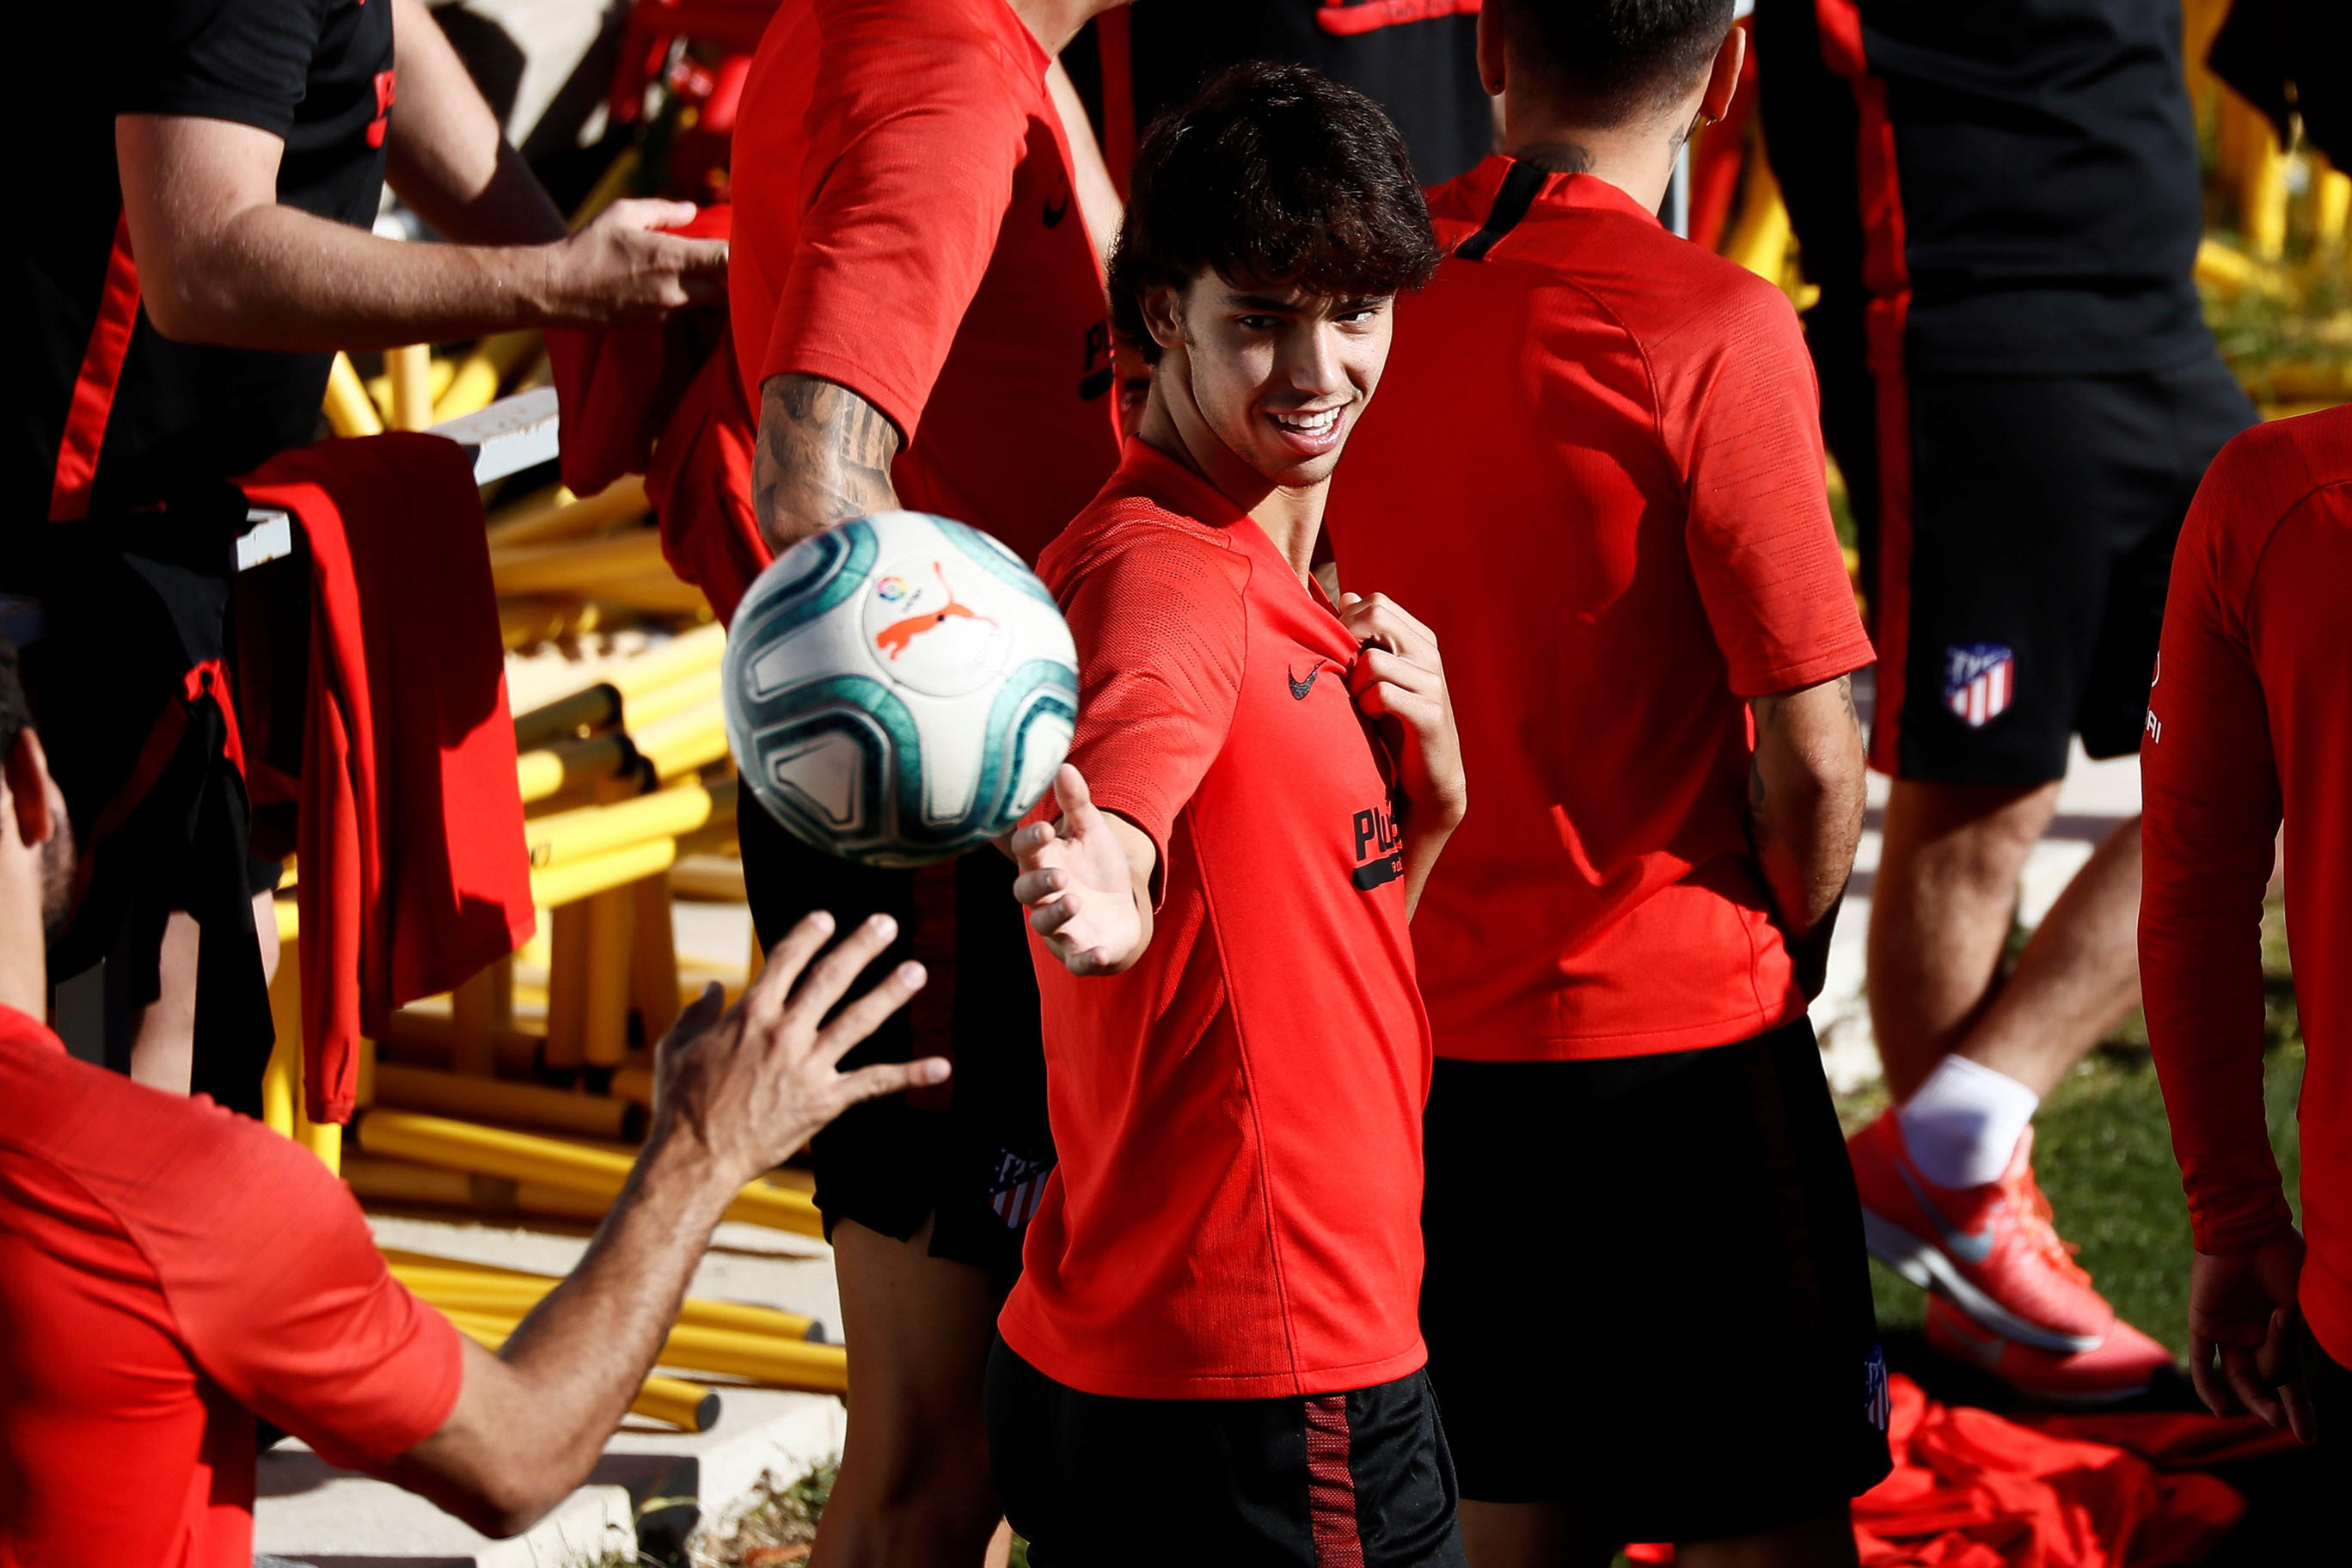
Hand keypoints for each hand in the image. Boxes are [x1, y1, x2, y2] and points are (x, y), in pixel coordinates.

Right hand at [542, 199, 728, 326]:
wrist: (558, 290)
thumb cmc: (589, 246)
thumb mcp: (622, 214)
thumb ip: (662, 210)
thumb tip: (692, 210)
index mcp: (671, 257)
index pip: (726, 260)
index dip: (740, 254)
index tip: (741, 245)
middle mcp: (675, 288)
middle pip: (729, 290)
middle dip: (733, 278)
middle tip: (730, 264)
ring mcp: (668, 310)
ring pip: (710, 305)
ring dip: (713, 291)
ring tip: (707, 275)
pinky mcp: (657, 323)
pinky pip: (687, 313)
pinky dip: (691, 302)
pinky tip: (680, 288)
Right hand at [647, 912, 939, 1186]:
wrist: (695, 1157)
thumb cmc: (681, 1103)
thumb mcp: (677, 1048)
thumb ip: (696, 1013)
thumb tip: (711, 988)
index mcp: (749, 1015)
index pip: (785, 961)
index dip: (807, 936)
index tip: (826, 918)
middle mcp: (783, 1032)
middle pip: (830, 979)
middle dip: (860, 947)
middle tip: (886, 924)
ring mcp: (807, 1066)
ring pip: (858, 1020)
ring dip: (890, 993)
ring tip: (916, 971)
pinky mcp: (824, 1101)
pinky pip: (874, 1083)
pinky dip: (910, 1074)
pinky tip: (941, 1066)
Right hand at [1011, 764, 1147, 975]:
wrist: (1119, 909)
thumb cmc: (1097, 866)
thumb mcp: (1091, 832)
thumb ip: (1077, 804)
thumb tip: (1064, 765)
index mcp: (1043, 862)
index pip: (1026, 852)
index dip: (1031, 842)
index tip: (1046, 830)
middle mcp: (1043, 896)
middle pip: (1027, 892)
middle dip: (1040, 884)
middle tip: (1060, 875)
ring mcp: (1060, 926)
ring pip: (1045, 924)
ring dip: (1057, 915)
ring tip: (1075, 901)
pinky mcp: (1080, 951)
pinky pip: (1077, 960)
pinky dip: (1087, 959)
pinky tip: (1101, 953)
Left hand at [1339, 593, 1465, 829]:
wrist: (1429, 779)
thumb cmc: (1394, 724)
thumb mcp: (1378, 676)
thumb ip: (1364, 638)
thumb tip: (1346, 596)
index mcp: (1418, 639)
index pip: (1376, 602)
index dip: (1347, 622)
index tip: (1340, 653)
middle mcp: (1429, 654)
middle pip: (1376, 615)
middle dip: (1347, 641)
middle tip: (1345, 674)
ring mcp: (1433, 683)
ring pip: (1372, 661)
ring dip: (1354, 685)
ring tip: (1360, 704)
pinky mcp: (1430, 714)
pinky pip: (1382, 694)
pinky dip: (1366, 706)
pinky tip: (1372, 719)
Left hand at [2189, 1233, 2313, 1439]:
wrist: (2251, 1230)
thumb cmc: (2286, 1264)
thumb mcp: (2299, 1314)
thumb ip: (2289, 1349)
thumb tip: (2279, 1381)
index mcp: (2287, 1329)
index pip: (2293, 1377)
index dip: (2301, 1408)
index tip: (2307, 1437)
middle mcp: (2258, 1332)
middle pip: (2266, 1380)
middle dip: (2278, 1403)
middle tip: (2287, 1424)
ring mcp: (2231, 1328)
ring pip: (2241, 1375)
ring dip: (2253, 1397)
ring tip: (2271, 1414)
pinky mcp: (2204, 1322)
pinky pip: (2203, 1361)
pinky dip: (2208, 1385)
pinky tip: (2219, 1410)